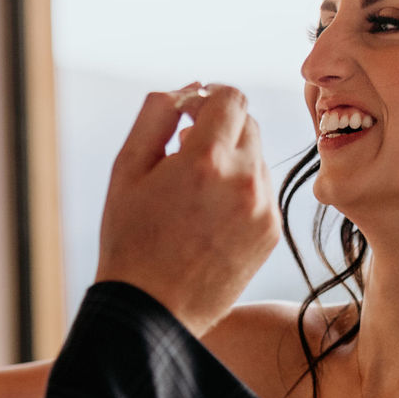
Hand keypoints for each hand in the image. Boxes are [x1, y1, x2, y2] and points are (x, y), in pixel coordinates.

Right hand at [96, 84, 278, 336]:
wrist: (151, 310)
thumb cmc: (130, 238)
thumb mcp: (127, 168)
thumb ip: (158, 114)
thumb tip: (190, 87)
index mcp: (206, 158)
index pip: (231, 96)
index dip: (207, 97)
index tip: (189, 114)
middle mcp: (244, 179)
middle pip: (248, 124)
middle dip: (219, 128)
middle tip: (186, 152)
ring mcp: (263, 208)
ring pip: (257, 159)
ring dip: (230, 162)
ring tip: (194, 194)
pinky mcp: (272, 232)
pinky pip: (262, 192)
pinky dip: (240, 193)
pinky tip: (209, 218)